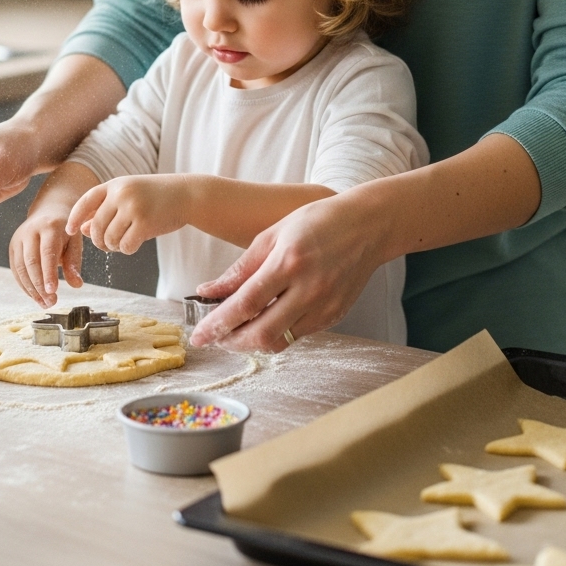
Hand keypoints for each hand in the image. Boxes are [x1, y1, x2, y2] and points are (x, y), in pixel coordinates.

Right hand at [9, 206, 82, 307]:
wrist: (49, 211)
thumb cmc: (65, 230)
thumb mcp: (75, 241)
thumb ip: (74, 262)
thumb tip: (76, 284)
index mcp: (50, 226)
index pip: (47, 252)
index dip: (49, 273)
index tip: (53, 292)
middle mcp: (31, 230)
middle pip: (31, 261)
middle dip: (40, 285)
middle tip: (51, 302)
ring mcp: (19, 238)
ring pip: (20, 267)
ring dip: (31, 289)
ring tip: (44, 303)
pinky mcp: (12, 246)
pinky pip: (15, 269)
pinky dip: (24, 285)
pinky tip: (35, 295)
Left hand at [66, 173, 194, 253]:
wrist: (187, 195)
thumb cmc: (157, 197)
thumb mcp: (129, 198)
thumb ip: (106, 211)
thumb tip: (83, 229)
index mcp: (115, 184)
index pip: (86, 200)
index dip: (75, 217)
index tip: (70, 231)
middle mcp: (121, 193)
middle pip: (97, 226)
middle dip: (99, 240)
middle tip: (107, 245)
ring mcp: (133, 207)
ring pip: (110, 238)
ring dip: (114, 246)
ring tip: (123, 242)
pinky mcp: (145, 223)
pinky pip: (125, 245)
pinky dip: (127, 249)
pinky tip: (135, 244)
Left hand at [189, 195, 383, 352]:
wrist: (367, 226)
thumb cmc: (317, 221)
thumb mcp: (272, 235)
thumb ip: (240, 268)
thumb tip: (208, 291)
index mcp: (288, 262)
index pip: (245, 304)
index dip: (217, 324)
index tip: (198, 335)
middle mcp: (308, 289)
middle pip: (261, 333)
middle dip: (231, 342)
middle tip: (214, 339)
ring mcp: (324, 306)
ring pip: (280, 342)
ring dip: (252, 343)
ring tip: (235, 333)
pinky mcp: (334, 316)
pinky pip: (298, 336)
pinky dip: (277, 334)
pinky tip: (265, 323)